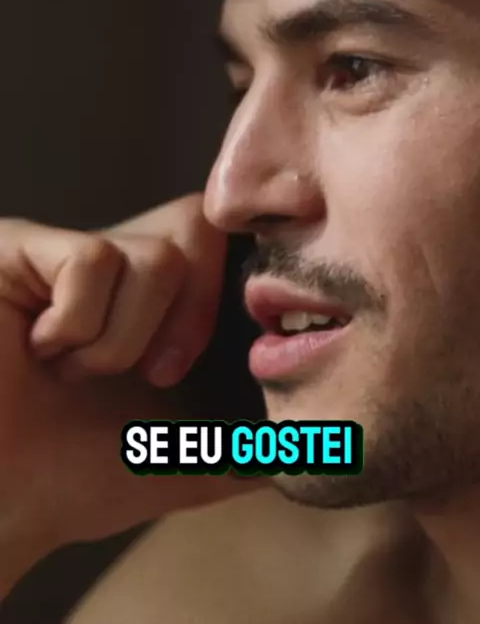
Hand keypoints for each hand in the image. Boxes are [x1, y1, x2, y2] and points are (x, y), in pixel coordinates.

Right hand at [0, 195, 257, 594]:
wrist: (0, 501)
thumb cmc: (74, 477)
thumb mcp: (183, 457)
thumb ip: (247, 442)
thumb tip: (315, 443)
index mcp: (152, 302)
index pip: (220, 244)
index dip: (235, 286)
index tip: (216, 353)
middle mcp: (113, 265)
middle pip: (200, 227)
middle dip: (191, 317)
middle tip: (153, 374)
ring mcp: (68, 251)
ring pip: (157, 255)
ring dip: (124, 340)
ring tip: (75, 369)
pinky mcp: (22, 248)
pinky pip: (94, 261)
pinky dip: (80, 327)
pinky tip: (41, 350)